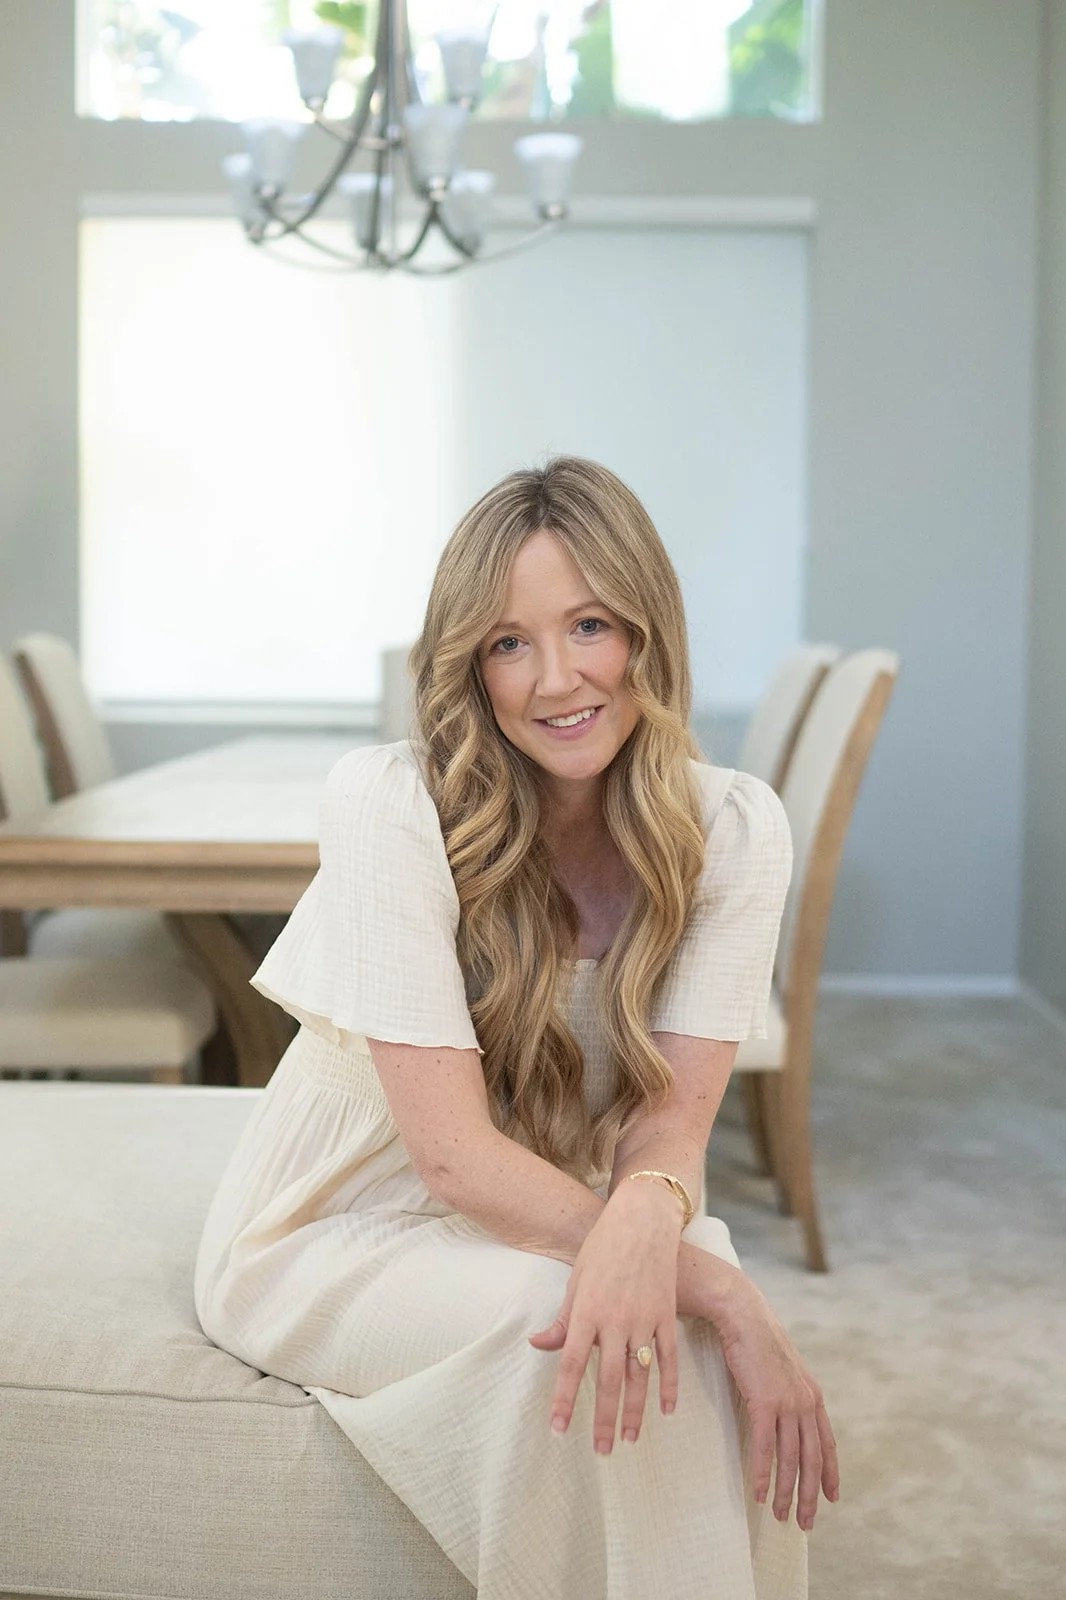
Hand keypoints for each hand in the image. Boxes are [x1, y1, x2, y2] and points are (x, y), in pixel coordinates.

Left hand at [527, 1182, 683, 1453]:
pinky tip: (666, 1410)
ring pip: (641, 1376)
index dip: (566, 1400)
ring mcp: (644, 1318)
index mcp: (587, 1312)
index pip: (572, 1365)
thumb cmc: (601, 1248)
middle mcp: (615, 1320)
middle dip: (604, 1419)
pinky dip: (670, 1385)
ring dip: (636, 1412)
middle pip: (609, 1379)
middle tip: (602, 1451)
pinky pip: (669, 1357)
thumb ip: (563, 1320)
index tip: (560, 1430)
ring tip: (630, 1440)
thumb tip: (539, 1346)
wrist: (641, 1221)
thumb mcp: (576, 1281)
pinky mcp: (666, 1314)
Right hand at [717, 1279, 839, 1531]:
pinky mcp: (764, 1402)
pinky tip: (758, 1492)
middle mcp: (805, 1402)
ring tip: (780, 1515)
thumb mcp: (783, 1369)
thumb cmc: (758, 1339)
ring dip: (786, 1492)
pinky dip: (762, 1473)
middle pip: (812, 1460)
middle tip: (806, 1523)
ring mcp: (786, 1403)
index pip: (827, 1444)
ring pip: (790, 1459)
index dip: (831, 1473)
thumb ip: (790, 1393)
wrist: (744, 1314)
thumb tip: (787, 1413)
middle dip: (811, 1495)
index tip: (832, 1498)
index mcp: (812, 1396)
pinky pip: (764, 1447)